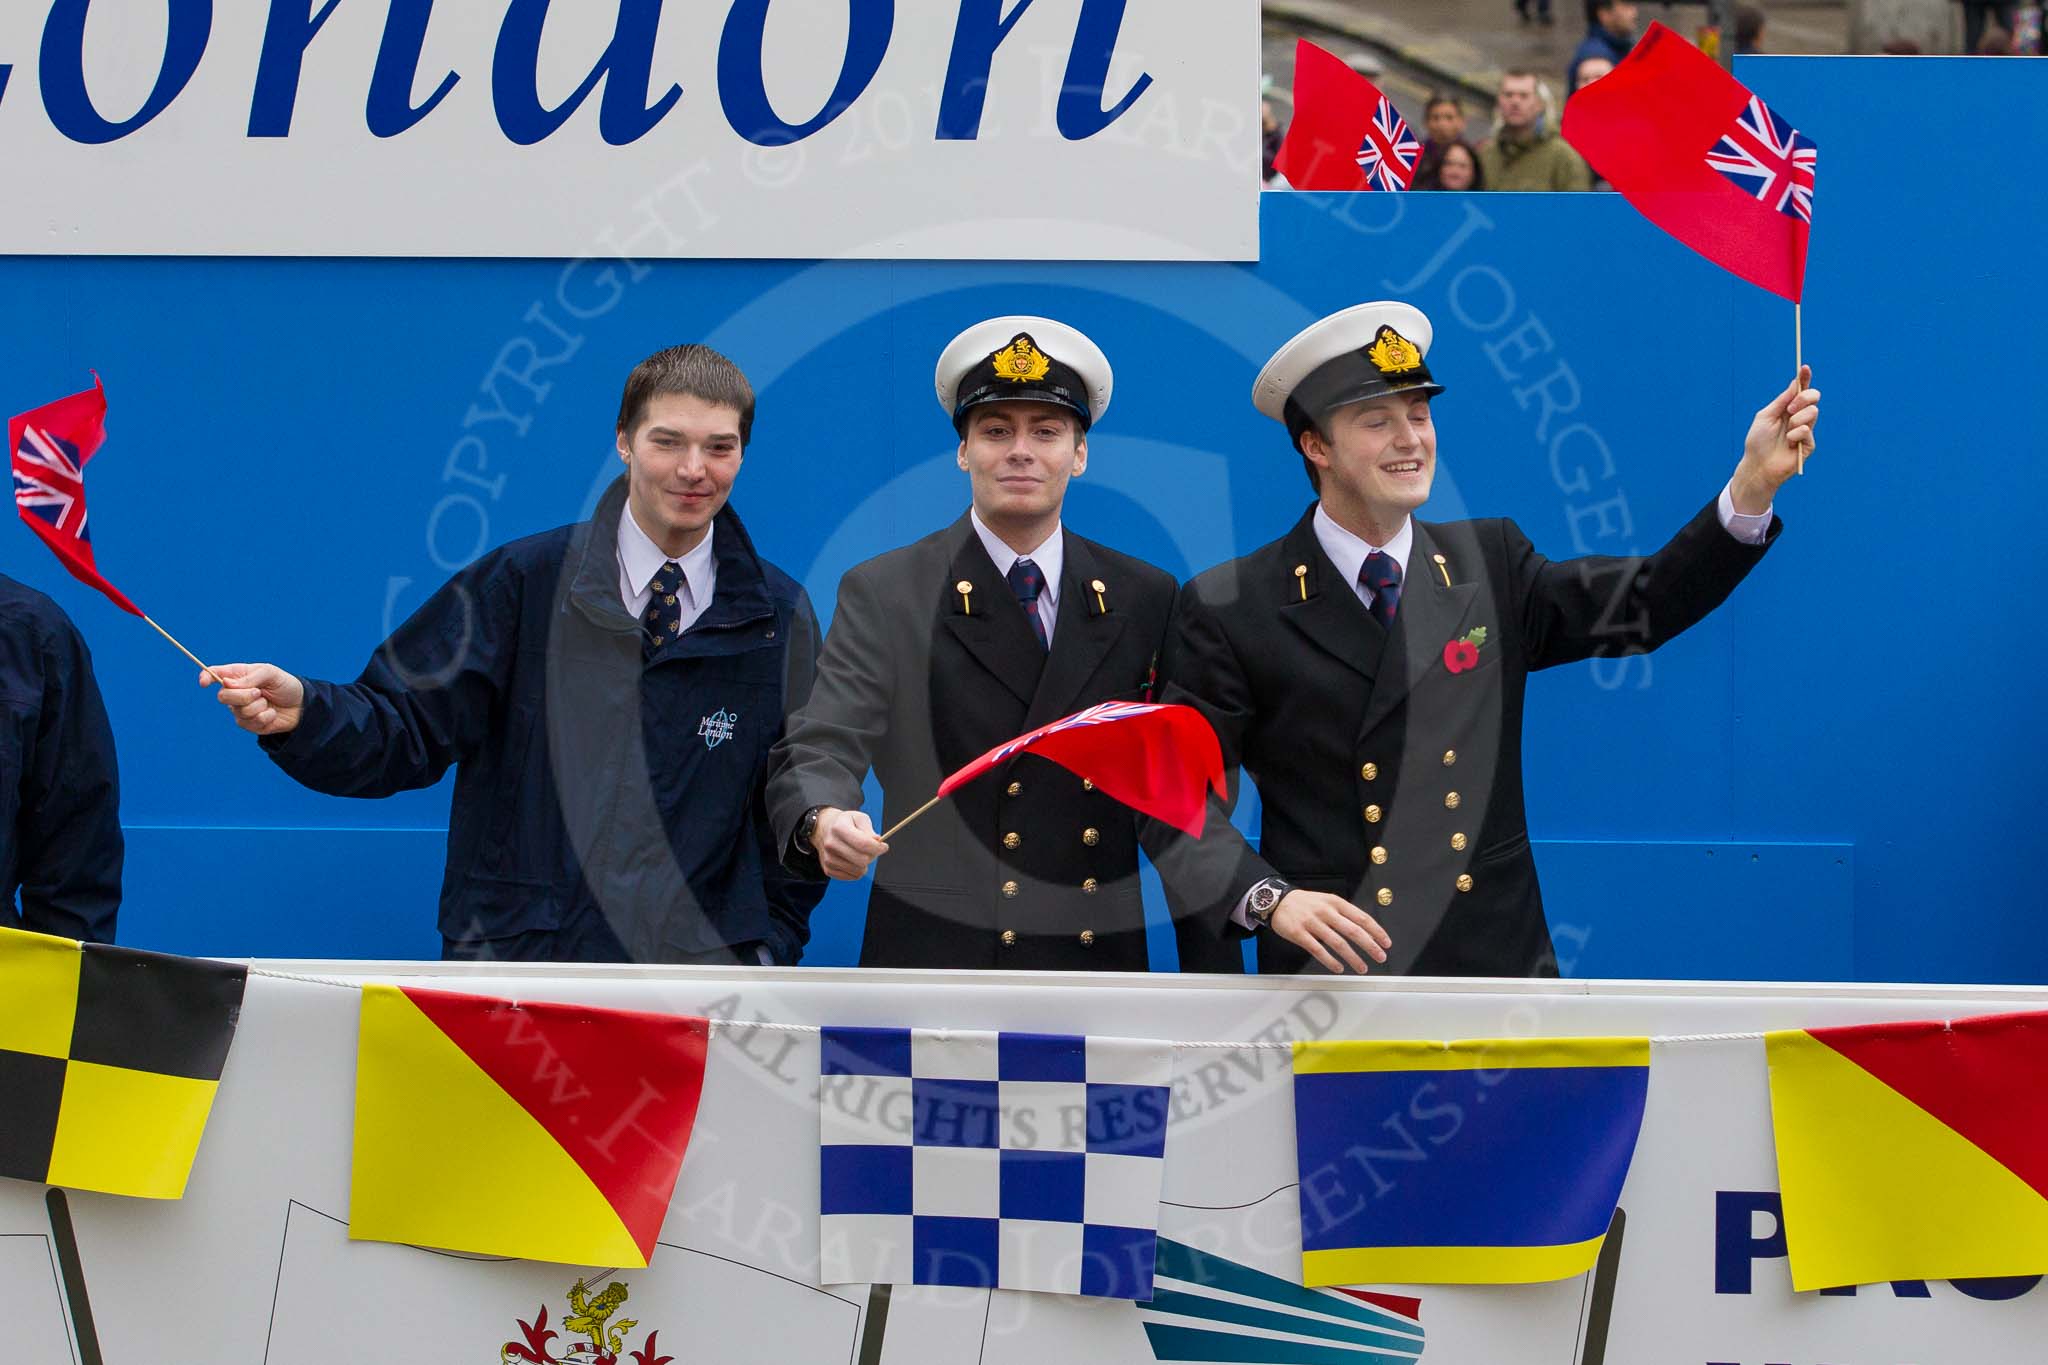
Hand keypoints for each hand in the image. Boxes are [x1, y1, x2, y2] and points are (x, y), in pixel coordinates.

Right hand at [203, 663, 305, 735]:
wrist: (301, 705)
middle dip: (242, 696)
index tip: (204, 682)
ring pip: (238, 711)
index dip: (206, 677)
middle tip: (259, 692)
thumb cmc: (285, 685)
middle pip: (222, 696)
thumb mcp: (270, 673)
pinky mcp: (249, 724)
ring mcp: (240, 709)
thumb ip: (250, 677)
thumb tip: (227, 684)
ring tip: (268, 702)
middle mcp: (235, 692)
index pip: (215, 674)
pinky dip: (265, 716)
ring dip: (258, 706)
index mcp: (237, 675)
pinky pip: (250, 722)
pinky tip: (271, 713)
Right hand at [813, 806, 887, 880]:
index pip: (864, 844)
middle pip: (862, 860)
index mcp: (839, 828)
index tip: (884, 846)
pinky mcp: (828, 870)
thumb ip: (869, 829)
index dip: (878, 848)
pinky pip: (852, 877)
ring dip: (865, 864)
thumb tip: (877, 841)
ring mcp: (828, 859)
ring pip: (859, 871)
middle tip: (872, 850)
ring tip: (861, 854)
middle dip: (872, 856)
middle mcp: (831, 844)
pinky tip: (853, 860)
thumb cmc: (844, 823)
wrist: (824, 829)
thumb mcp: (859, 818)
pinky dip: (857, 870)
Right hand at [1270, 890, 1391, 974]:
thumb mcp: (1327, 901)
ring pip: (1337, 943)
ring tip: (1362, 968)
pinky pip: (1318, 950)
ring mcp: (1312, 923)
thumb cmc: (1305, 903)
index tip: (1386, 943)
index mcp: (1335, 903)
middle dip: (1370, 946)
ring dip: (1353, 958)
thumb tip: (1365, 931)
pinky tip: (1338, 968)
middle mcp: (1326, 912)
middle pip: (1353, 931)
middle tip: (1380, 957)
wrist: (1276, 900)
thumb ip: (1344, 914)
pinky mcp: (1299, 934)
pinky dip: (1330, 961)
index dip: (1376, 932)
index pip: (1362, 918)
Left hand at [1729, 365, 1819, 513]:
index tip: (1804, 367)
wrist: (1757, 465)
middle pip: (1813, 397)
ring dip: (1796, 420)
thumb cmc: (1758, 442)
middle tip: (1789, 409)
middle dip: (1803, 399)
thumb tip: (1795, 384)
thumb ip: (1781, 400)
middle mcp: (1799, 417)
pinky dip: (1795, 435)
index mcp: (1788, 409)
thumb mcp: (1766, 416)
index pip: (1800, 390)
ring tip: (1786, 433)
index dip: (1804, 379)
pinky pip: (1807, 430)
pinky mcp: (1809, 444)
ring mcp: (1805, 430)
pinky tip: (1788, 444)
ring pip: (1813, 412)